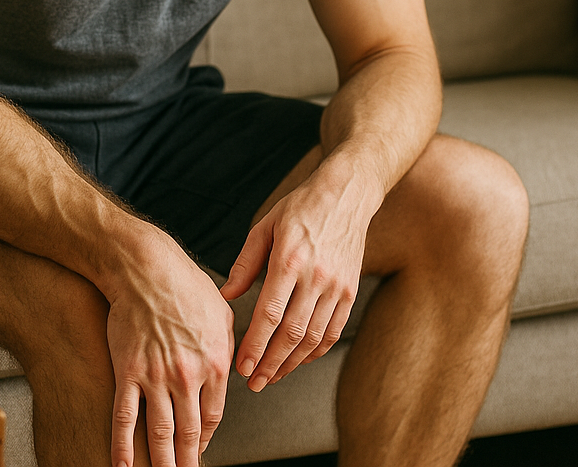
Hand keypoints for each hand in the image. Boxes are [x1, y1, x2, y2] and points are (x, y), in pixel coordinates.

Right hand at [106, 246, 234, 466]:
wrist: (146, 267)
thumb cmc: (185, 283)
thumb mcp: (222, 312)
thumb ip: (230, 347)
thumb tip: (236, 370)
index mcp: (215, 363)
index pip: (212, 417)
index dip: (205, 439)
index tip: (199, 450)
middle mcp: (188, 376)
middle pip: (189, 434)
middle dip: (187, 462)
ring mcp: (156, 376)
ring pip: (160, 433)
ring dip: (162, 464)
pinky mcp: (128, 371)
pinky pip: (125, 418)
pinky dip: (124, 448)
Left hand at [219, 170, 370, 391]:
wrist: (346, 196)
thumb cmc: (300, 207)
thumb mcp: (265, 226)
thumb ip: (245, 263)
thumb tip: (226, 295)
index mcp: (290, 259)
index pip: (270, 313)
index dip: (255, 345)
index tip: (242, 366)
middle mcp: (316, 276)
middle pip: (292, 333)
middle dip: (270, 363)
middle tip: (253, 382)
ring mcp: (337, 286)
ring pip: (314, 338)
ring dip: (291, 363)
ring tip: (272, 377)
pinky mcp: (350, 291)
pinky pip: (333, 331)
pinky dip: (316, 351)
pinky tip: (299, 360)